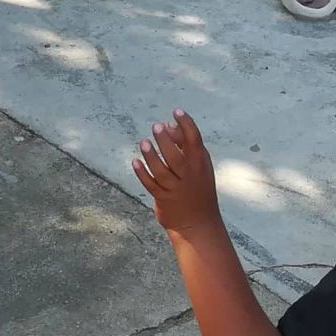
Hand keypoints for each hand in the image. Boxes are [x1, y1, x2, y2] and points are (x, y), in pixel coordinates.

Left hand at [132, 110, 223, 237]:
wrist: (199, 224)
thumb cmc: (197, 188)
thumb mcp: (198, 166)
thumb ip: (184, 146)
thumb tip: (167, 125)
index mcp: (201, 164)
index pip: (195, 141)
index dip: (186, 124)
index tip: (177, 111)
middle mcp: (190, 176)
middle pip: (176, 156)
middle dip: (165, 140)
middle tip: (156, 126)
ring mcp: (176, 189)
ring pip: (162, 171)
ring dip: (151, 156)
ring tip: (143, 142)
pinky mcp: (163, 200)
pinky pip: (151, 185)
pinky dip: (142, 173)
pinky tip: (135, 161)